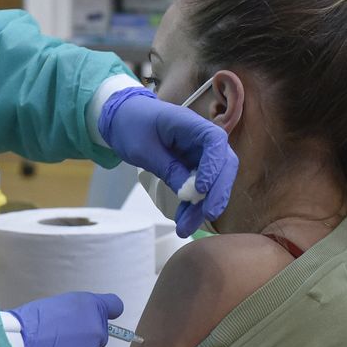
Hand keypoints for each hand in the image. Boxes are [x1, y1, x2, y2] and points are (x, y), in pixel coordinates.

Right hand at [7, 292, 122, 346]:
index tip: (95, 318)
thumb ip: (76, 311)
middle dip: (82, 340)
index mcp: (90, 306)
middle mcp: (97, 330)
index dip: (104, 313)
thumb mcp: (54, 304)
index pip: (114, 306)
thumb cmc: (27, 324)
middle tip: (56, 341)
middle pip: (97, 337)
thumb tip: (88, 320)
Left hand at [98, 87, 238, 236]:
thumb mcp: (144, 150)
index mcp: (189, 123)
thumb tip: (189, 195)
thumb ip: (168, 169)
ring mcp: (199, 152)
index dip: (213, 165)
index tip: (200, 188)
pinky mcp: (194, 165)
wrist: (123, 118)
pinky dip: (193, 204)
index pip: (215, 141)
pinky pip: (200, 186)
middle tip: (207, 215)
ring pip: (214, 180)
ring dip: (203, 205)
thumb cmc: (132, 125)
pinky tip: (184, 221)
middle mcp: (201, 137)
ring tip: (186, 228)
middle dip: (217, 192)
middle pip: (224, 163)